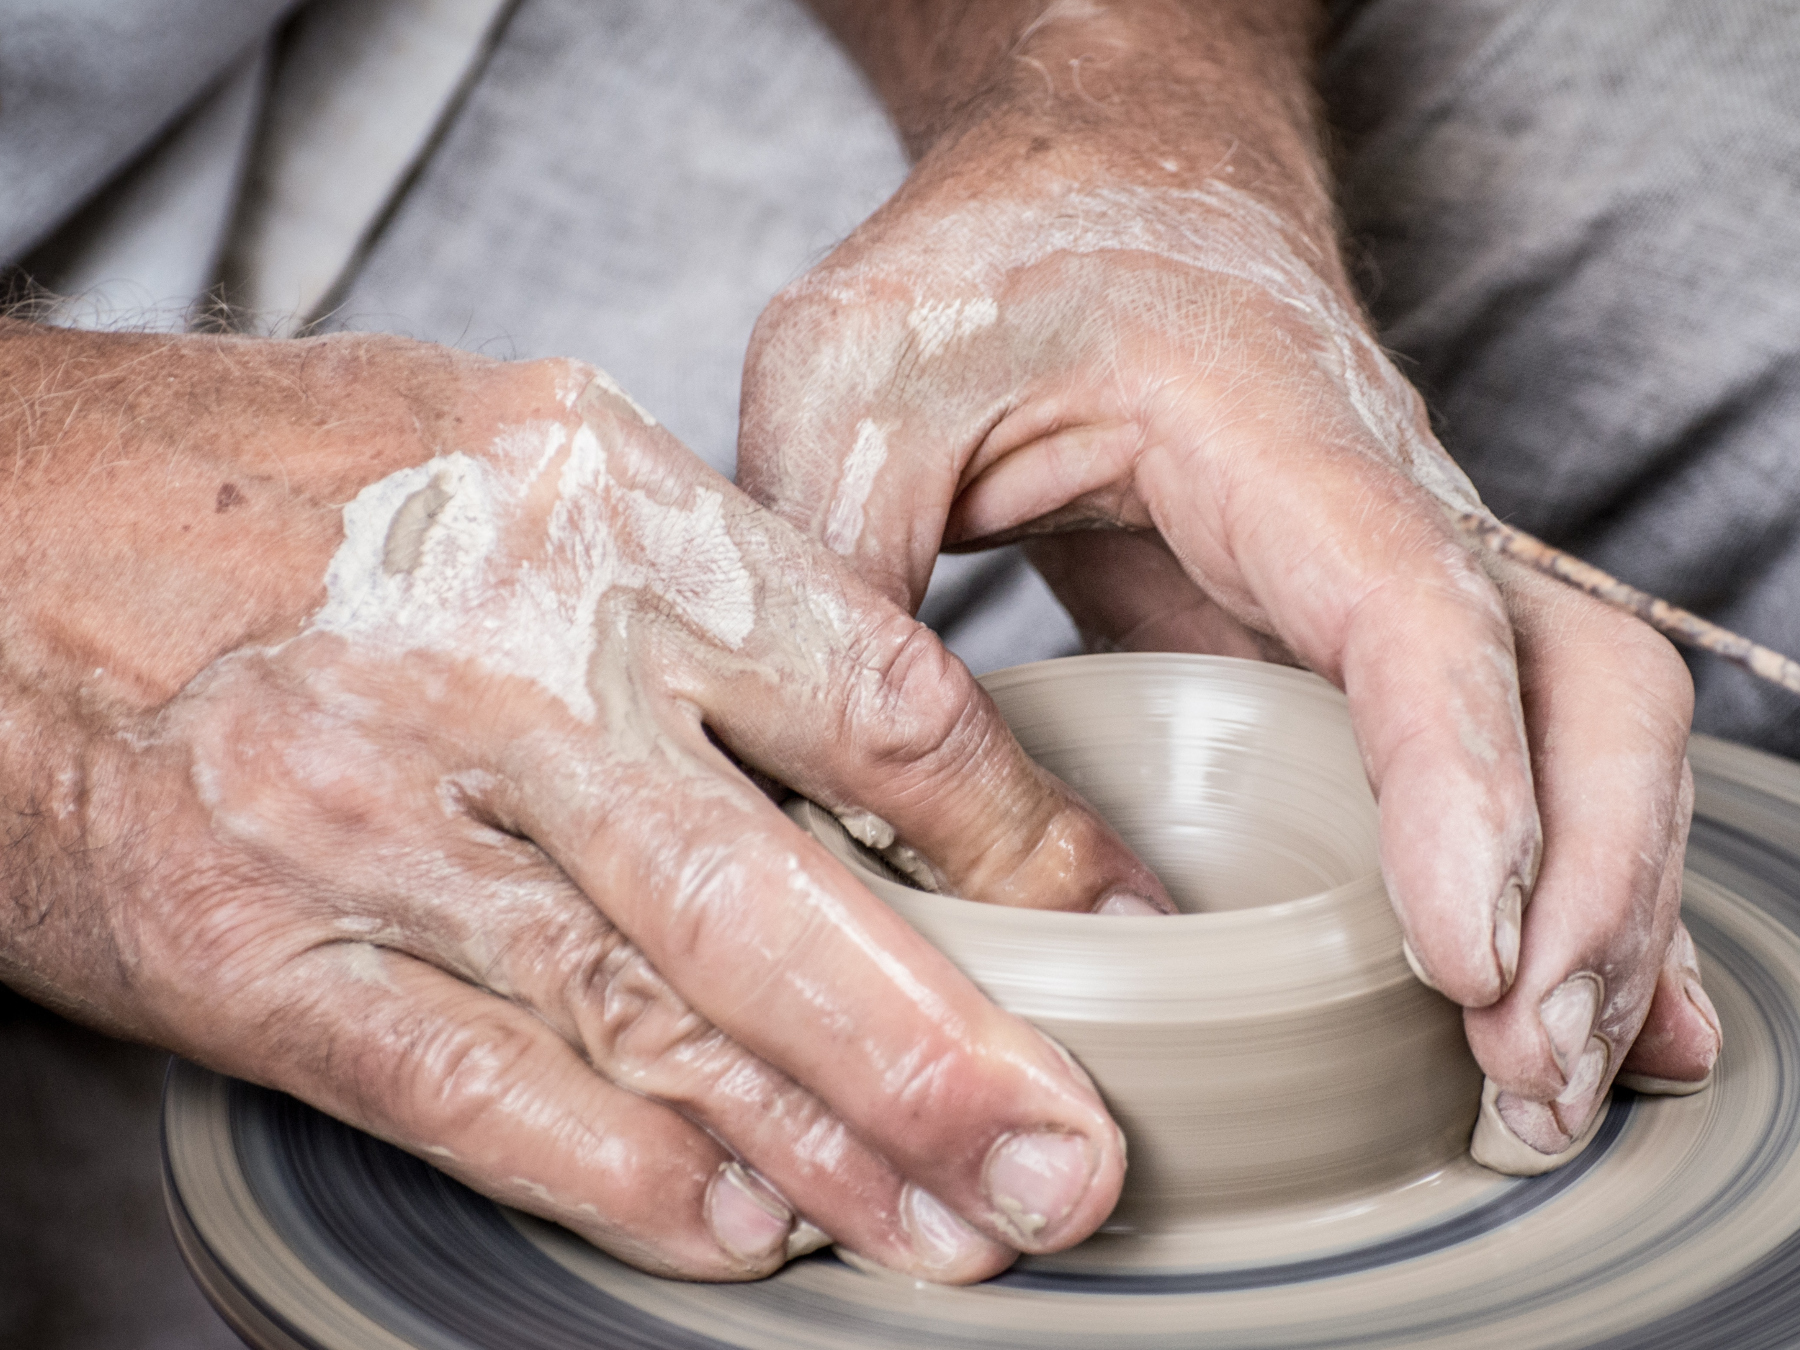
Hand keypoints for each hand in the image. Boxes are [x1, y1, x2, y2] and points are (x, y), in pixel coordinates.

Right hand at [0, 324, 1167, 1280]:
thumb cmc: (279, 480)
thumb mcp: (520, 446)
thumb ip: (698, 581)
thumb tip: (877, 732)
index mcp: (597, 512)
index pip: (875, 697)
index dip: (1018, 836)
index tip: (1110, 920)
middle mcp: (499, 671)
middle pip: (775, 899)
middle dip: (946, 1053)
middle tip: (1074, 1165)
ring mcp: (374, 825)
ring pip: (647, 1022)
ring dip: (819, 1146)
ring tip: (953, 1227)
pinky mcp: (260, 953)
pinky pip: (476, 1089)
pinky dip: (621, 1172)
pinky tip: (743, 1224)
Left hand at [743, 0, 1719, 1164]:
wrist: (1091, 185)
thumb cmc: (982, 263)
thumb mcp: (854, 380)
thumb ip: (837, 566)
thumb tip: (829, 806)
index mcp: (1269, 430)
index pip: (1415, 610)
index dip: (1463, 788)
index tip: (1465, 958)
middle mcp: (1379, 505)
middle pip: (1580, 686)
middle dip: (1591, 890)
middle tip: (1525, 1077)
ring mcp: (1388, 574)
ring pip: (1579, 730)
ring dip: (1596, 914)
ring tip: (1544, 1087)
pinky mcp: (1352, 639)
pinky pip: (1499, 752)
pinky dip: (1545, 880)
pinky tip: (1532, 1001)